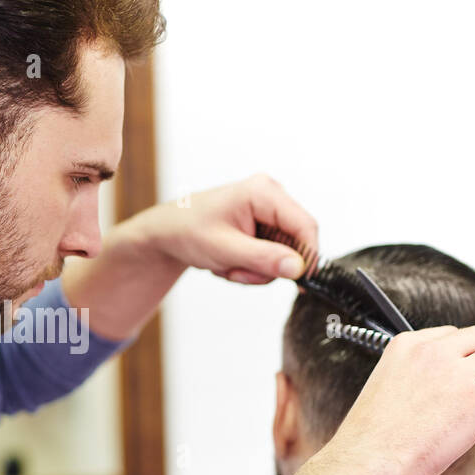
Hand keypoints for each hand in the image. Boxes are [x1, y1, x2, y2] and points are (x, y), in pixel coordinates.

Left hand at [138, 174, 318, 282]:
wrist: (167, 232)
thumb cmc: (186, 231)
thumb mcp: (225, 249)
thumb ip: (262, 259)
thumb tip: (297, 268)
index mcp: (263, 192)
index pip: (304, 225)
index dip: (308, 256)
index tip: (301, 283)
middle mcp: (270, 197)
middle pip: (294, 243)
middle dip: (267, 266)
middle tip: (237, 272)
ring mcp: (266, 212)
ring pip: (283, 254)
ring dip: (255, 270)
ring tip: (228, 265)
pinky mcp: (262, 226)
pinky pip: (271, 255)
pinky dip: (251, 266)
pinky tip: (230, 261)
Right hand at [327, 325, 474, 474]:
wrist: (370, 461)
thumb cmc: (373, 440)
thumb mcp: (388, 390)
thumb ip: (415, 379)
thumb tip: (443, 389)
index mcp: (405, 346)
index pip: (450, 336)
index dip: (468, 352)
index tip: (474, 366)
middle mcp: (433, 352)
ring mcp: (458, 372)